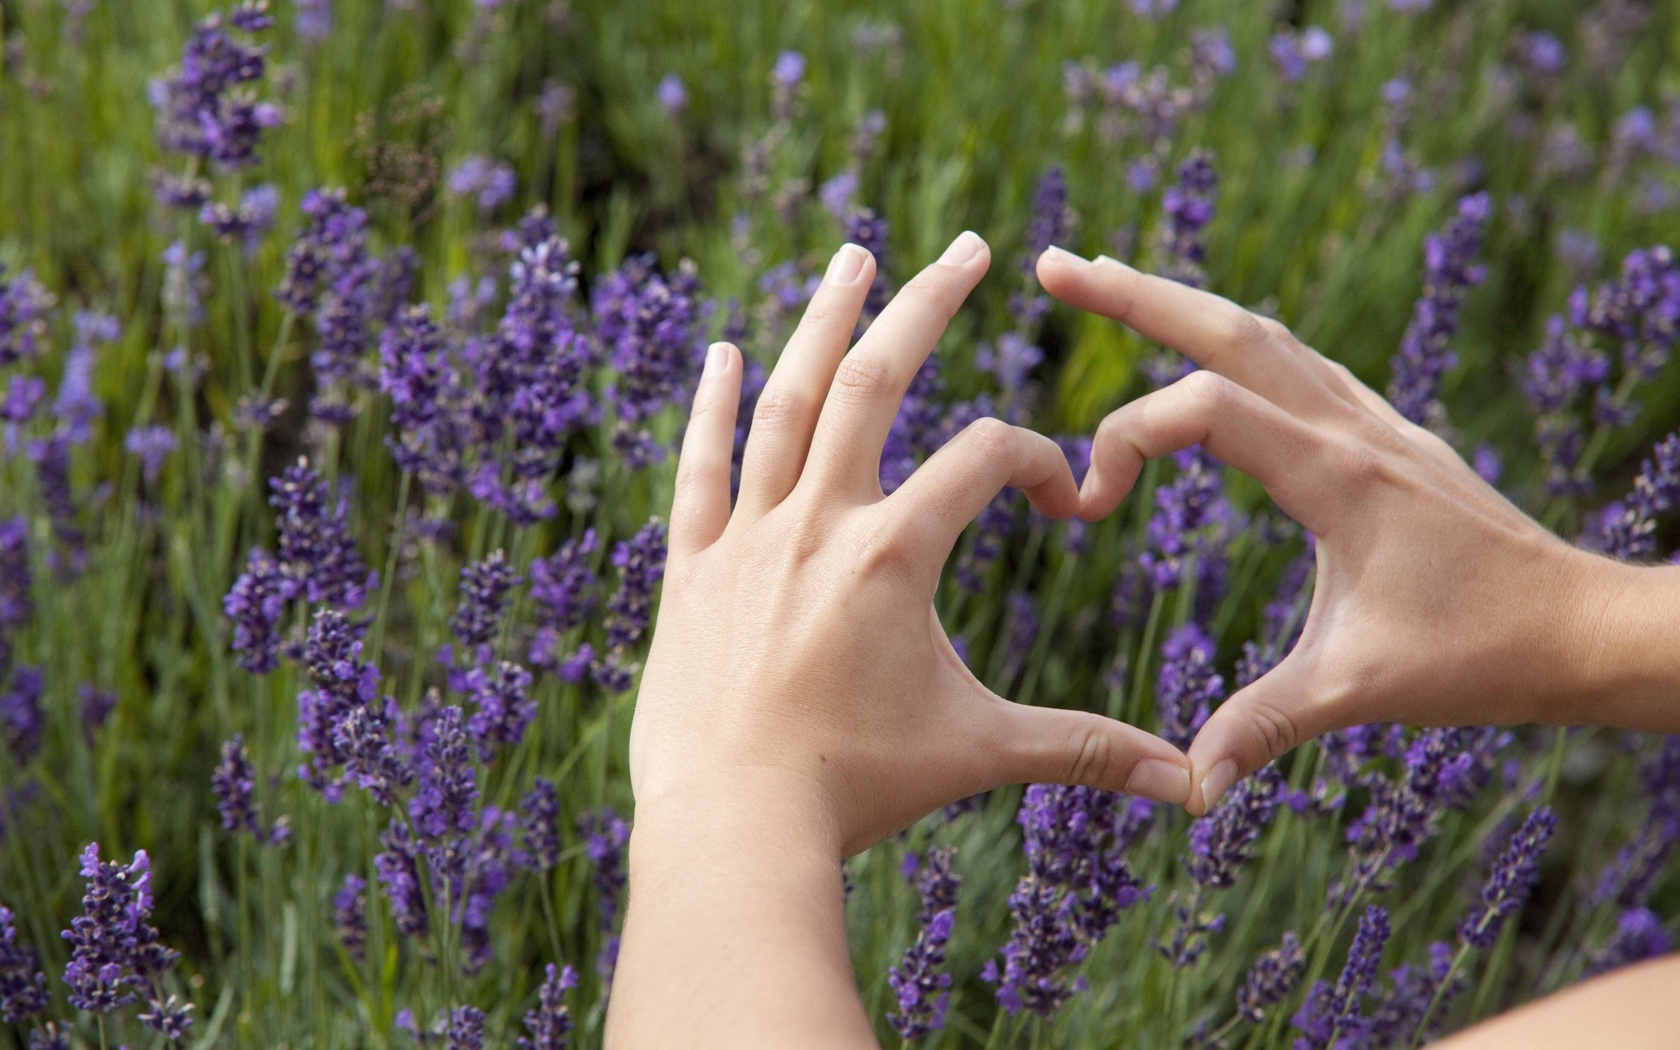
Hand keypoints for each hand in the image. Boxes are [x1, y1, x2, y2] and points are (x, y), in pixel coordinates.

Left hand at [629, 233, 1194, 856]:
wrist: (731, 828)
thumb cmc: (857, 789)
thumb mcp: (979, 752)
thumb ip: (1085, 748)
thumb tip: (1190, 782)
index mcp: (893, 554)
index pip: (981, 459)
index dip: (1033, 461)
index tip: (1056, 498)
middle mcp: (816, 523)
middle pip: (874, 381)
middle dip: (927, 305)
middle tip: (968, 245)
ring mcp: (746, 538)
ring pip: (783, 403)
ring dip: (821, 321)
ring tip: (854, 256)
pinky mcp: (691, 568)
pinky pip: (699, 467)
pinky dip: (710, 405)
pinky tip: (723, 349)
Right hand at [1036, 248, 1619, 815]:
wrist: (1587, 628)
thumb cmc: (1481, 655)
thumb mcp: (1359, 692)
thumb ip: (1262, 726)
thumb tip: (1186, 787)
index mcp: (1338, 476)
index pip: (1206, 408)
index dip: (1127, 438)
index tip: (1086, 504)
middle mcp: (1354, 428)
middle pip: (1229, 328)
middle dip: (1133, 294)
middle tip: (1052, 266)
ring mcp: (1374, 422)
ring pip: (1265, 332)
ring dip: (1181, 301)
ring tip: (1109, 276)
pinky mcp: (1386, 435)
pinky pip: (1299, 361)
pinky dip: (1236, 338)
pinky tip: (1214, 348)